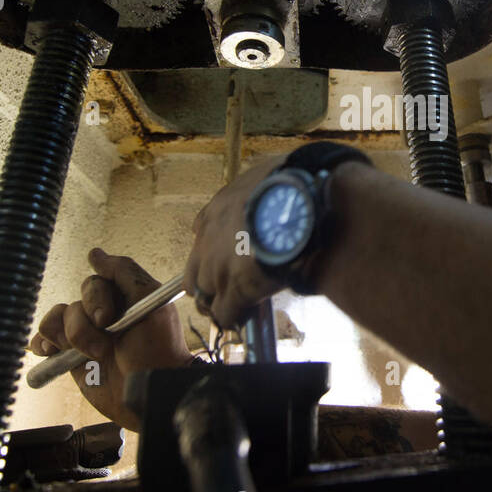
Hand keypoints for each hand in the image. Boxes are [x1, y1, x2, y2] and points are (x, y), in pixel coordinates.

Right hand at [29, 248, 191, 430]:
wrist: (150, 394)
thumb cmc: (159, 350)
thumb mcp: (152, 304)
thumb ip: (126, 273)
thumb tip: (95, 253)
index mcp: (122, 298)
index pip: (96, 282)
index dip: (96, 297)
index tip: (105, 317)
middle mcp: (102, 314)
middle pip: (75, 302)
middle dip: (86, 325)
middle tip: (106, 344)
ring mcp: (84, 336)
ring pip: (56, 319)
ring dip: (72, 338)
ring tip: (93, 356)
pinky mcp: (70, 357)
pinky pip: (43, 340)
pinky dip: (43, 344)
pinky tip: (50, 351)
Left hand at [184, 160, 286, 327]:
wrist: (298, 204)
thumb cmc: (289, 184)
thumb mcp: (268, 173)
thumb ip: (261, 188)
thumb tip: (278, 187)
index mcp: (215, 212)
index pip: (202, 237)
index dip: (215, 252)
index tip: (230, 257)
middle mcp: (207, 242)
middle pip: (194, 274)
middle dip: (208, 283)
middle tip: (229, 288)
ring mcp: (218, 268)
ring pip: (205, 297)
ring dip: (219, 303)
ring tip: (238, 307)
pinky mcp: (235, 290)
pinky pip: (225, 314)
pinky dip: (233, 318)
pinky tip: (246, 316)